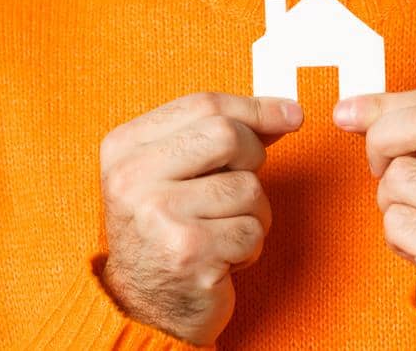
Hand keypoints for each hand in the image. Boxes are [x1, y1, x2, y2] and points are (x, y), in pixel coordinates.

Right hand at [98, 91, 302, 345]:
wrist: (144, 310)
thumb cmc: (167, 232)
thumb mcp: (176, 172)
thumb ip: (219, 136)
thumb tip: (285, 112)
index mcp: (124, 148)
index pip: (202, 105)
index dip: (255, 107)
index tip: (291, 114)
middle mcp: (133, 178)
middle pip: (228, 136)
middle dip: (253, 158)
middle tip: (240, 186)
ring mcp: (159, 216)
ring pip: (248, 188)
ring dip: (252, 213)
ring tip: (222, 231)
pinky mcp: (189, 253)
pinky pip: (252, 231)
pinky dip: (249, 246)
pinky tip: (221, 257)